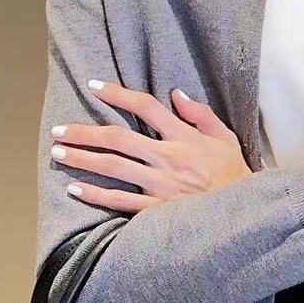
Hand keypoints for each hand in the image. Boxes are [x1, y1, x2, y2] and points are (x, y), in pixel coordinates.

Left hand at [50, 80, 251, 214]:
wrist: (245, 215)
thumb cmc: (234, 176)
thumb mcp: (226, 138)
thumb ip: (201, 114)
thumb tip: (176, 95)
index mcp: (184, 137)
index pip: (146, 107)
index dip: (117, 93)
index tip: (93, 86)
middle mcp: (168, 158)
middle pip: (117, 138)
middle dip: (84, 132)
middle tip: (58, 130)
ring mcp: (161, 185)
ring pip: (112, 167)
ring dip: (82, 159)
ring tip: (57, 153)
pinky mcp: (157, 210)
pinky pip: (120, 201)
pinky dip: (95, 195)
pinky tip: (74, 189)